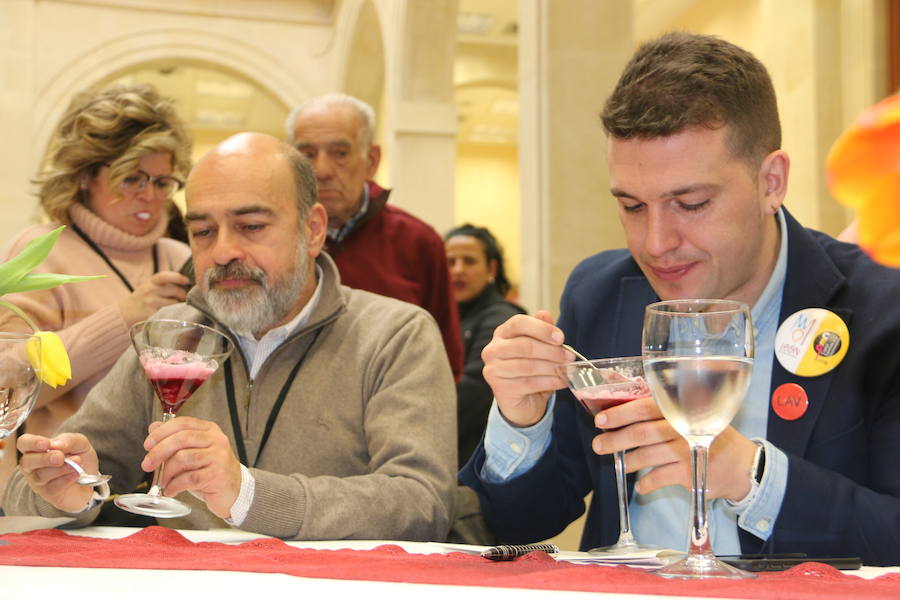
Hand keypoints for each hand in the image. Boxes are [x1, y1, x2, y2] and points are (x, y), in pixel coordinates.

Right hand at [16, 433, 95, 512]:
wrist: (91, 478)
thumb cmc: (78, 457)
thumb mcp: (79, 443)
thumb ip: (69, 440)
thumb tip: (55, 444)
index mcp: (36, 449)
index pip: (24, 443)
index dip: (32, 443)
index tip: (46, 444)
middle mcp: (32, 466)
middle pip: (26, 462)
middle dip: (44, 458)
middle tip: (60, 457)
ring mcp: (38, 482)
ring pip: (40, 476)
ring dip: (60, 469)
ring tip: (77, 462)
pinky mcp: (48, 494)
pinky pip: (52, 488)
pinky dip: (66, 479)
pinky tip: (77, 473)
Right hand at [118, 270, 189, 325]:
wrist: (125, 312)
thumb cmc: (144, 298)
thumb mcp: (151, 286)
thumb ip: (166, 283)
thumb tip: (188, 283)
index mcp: (151, 281)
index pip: (164, 276)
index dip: (177, 277)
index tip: (187, 281)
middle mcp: (150, 290)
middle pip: (175, 290)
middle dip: (183, 294)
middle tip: (182, 299)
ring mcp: (150, 303)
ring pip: (174, 303)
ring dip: (179, 305)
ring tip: (175, 307)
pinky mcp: (151, 315)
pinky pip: (169, 313)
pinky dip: (173, 314)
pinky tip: (171, 314)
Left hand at [141, 417, 241, 518]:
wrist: (234, 489)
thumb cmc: (211, 470)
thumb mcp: (193, 451)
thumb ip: (175, 439)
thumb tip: (154, 427)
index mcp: (209, 430)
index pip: (182, 423)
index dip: (161, 432)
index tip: (148, 444)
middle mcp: (216, 440)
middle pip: (181, 439)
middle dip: (158, 452)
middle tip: (147, 465)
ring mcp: (218, 457)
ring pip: (183, 458)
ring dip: (166, 473)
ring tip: (163, 482)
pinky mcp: (217, 475)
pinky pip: (188, 478)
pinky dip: (174, 486)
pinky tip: (171, 490)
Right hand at [481, 311, 571, 426]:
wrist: (523, 402)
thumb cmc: (531, 370)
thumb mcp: (539, 347)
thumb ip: (541, 330)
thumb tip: (545, 314)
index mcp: (502, 333)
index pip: (518, 323)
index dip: (541, 328)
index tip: (561, 337)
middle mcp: (492, 349)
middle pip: (524, 345)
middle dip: (551, 351)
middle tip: (569, 356)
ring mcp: (493, 370)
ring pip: (528, 365)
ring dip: (552, 367)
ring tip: (567, 369)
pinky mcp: (500, 388)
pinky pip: (529, 383)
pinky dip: (549, 382)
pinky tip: (561, 381)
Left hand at [590, 398, 758, 501]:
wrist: (742, 465)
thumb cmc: (710, 436)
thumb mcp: (694, 415)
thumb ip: (666, 410)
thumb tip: (626, 407)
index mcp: (681, 410)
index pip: (645, 407)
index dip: (620, 413)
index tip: (601, 420)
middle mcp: (683, 428)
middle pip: (641, 433)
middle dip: (615, 440)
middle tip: (598, 445)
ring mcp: (687, 451)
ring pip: (646, 456)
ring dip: (628, 461)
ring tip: (621, 464)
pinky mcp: (690, 473)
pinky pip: (658, 478)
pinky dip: (646, 484)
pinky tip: (641, 486)